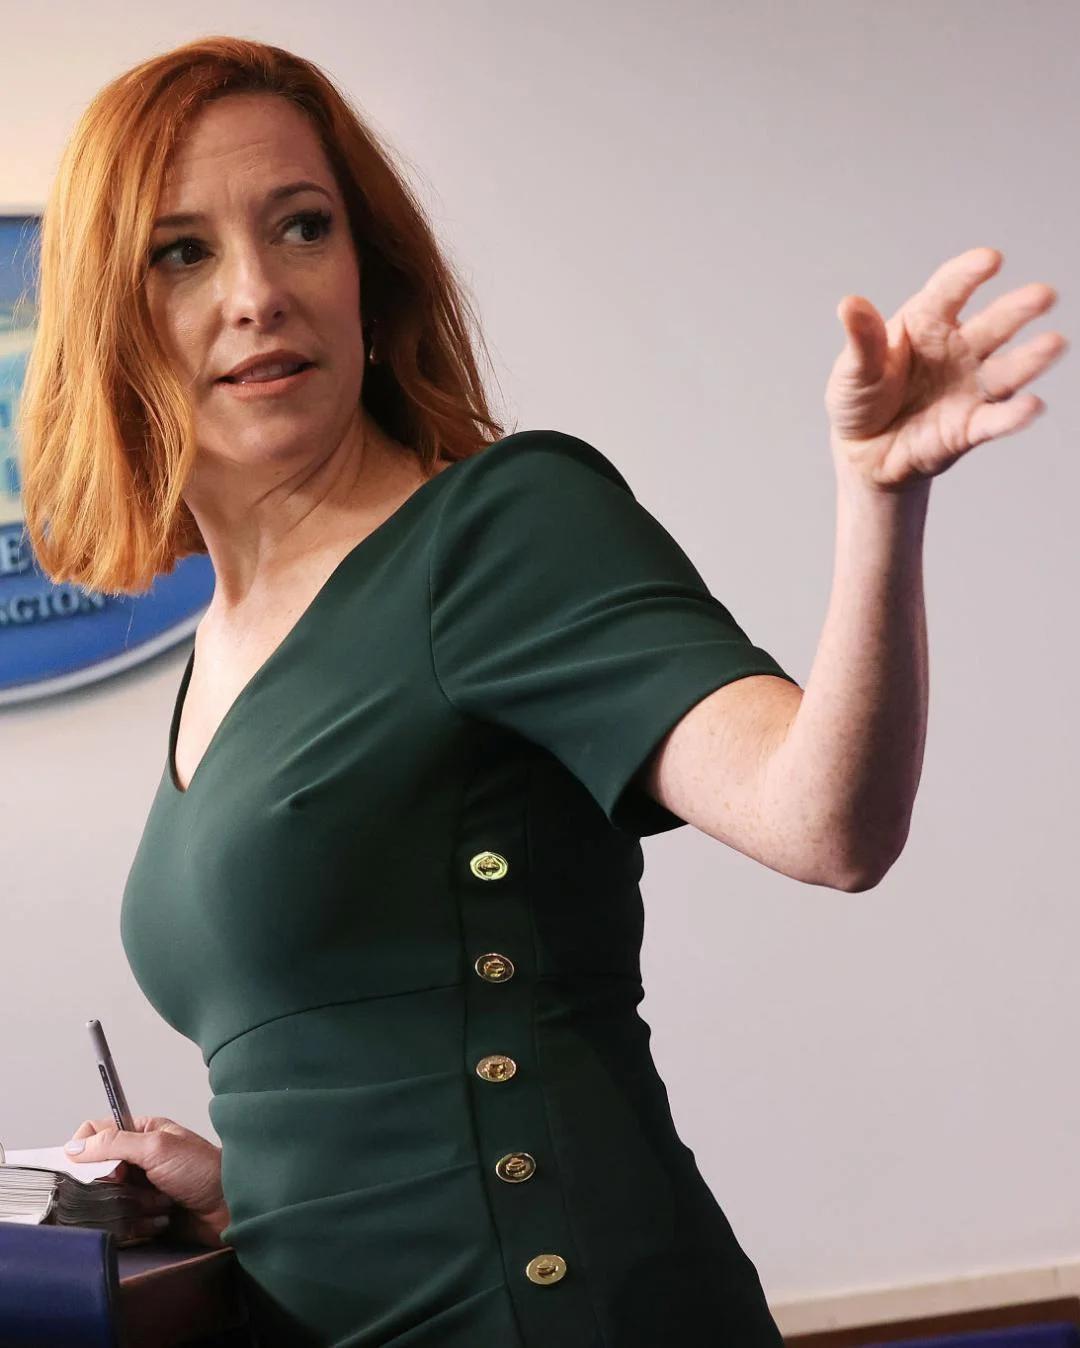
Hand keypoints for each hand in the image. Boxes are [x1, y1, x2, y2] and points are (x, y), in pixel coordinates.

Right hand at [64, 1115, 229, 1247]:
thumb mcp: (158, 1148)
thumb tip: (74, 1145)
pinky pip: (123, 1225)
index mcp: (143, 1132)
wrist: (234, 1208)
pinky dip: (140, 1224)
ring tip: (162, 1202)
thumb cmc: (205, 1170)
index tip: (100, 1166)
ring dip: (134, 1206)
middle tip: (141, 1184)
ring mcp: (143, 1188)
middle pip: (99, 1174)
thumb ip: (115, 1143)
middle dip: (119, 1185)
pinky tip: (163, 1219)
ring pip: (109, 1201)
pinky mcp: (146, 1216)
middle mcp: (140, 1159)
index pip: (96, 1134)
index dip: (90, 1151)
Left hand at [825, 246, 1067, 493]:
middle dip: (1017, 310)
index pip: (950, 292)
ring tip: (1055, 343)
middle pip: (991, 325)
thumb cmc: (860, 401)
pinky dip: (1013, 416)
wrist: (863, 454)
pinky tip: (1030, 406)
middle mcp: (957, 350)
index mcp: (926, 323)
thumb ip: (861, 341)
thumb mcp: (852, 370)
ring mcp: (969, 387)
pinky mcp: (971, 427)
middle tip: (1043, 295)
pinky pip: (995, 420)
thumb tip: (849, 304)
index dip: (969, 275)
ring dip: (1031, 358)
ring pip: (1006, 370)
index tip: (990, 260)